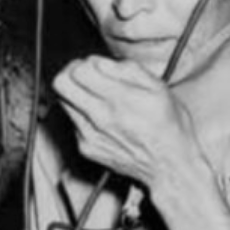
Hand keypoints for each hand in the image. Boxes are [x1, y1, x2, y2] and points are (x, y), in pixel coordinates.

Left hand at [52, 56, 200, 186]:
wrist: (169, 166)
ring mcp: (90, 135)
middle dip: (71, 73)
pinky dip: (83, 115)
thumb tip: (100, 62)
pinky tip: (102, 118)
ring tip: (96, 97)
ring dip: (76, 94)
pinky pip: (72, 122)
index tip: (94, 66)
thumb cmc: (168, 126)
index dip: (85, 63)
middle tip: (84, 75)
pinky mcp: (86, 148)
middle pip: (61, 84)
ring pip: (62, 102)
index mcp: (120, 99)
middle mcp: (101, 118)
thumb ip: (127, 69)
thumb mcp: (158, 87)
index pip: (78, 71)